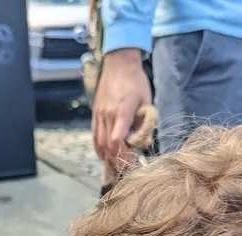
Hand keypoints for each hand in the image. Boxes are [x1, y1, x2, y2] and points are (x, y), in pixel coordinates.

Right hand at [92, 48, 151, 162]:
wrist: (119, 64)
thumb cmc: (136, 81)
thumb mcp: (147, 101)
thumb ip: (146, 124)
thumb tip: (147, 143)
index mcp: (122, 111)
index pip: (117, 139)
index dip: (124, 154)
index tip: (132, 160)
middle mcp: (108, 114)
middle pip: (108, 144)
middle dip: (117, 158)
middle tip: (126, 165)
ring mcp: (99, 114)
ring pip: (99, 142)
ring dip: (107, 155)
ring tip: (116, 162)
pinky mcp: (95, 113)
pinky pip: (94, 135)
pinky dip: (99, 147)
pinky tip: (104, 154)